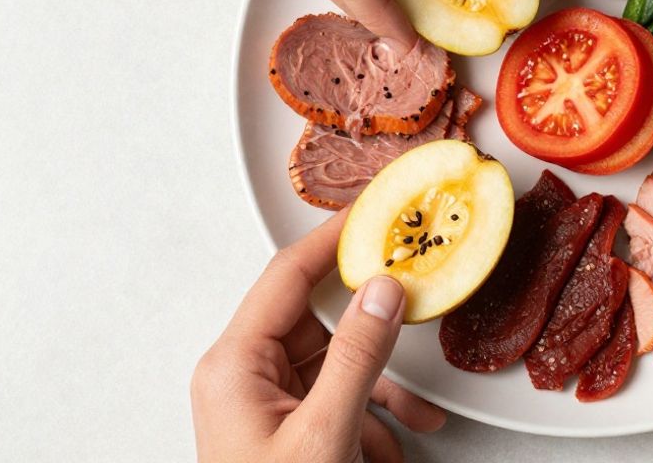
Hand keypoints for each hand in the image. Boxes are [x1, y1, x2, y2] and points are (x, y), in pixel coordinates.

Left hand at [191, 211, 445, 462]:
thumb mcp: (323, 434)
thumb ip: (355, 358)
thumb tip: (382, 292)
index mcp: (235, 366)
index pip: (288, 275)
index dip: (333, 239)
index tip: (372, 213)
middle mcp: (243, 378)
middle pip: (318, 319)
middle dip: (375, 329)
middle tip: (414, 300)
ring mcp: (263, 404)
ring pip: (334, 363)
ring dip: (382, 386)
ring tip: (417, 410)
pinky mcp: (282, 429)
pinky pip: (335, 399)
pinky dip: (372, 416)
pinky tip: (395, 441)